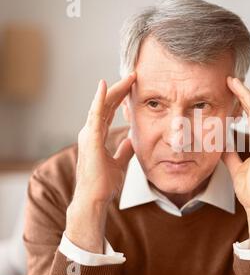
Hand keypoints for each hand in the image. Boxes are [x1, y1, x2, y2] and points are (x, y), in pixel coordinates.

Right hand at [66, 73, 135, 252]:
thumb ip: (124, 150)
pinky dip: (99, 100)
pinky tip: (105, 87)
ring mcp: (89, 135)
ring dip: (115, 90)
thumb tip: (131, 140)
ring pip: (102, 105)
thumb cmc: (104, 183)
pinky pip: (95, 115)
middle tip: (134, 75)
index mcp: (97, 137)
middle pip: (106, 104)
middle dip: (120, 89)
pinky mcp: (90, 139)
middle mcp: (91, 132)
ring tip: (128, 77)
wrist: (95, 199)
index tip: (133, 86)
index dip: (120, 97)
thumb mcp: (119, 163)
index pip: (109, 111)